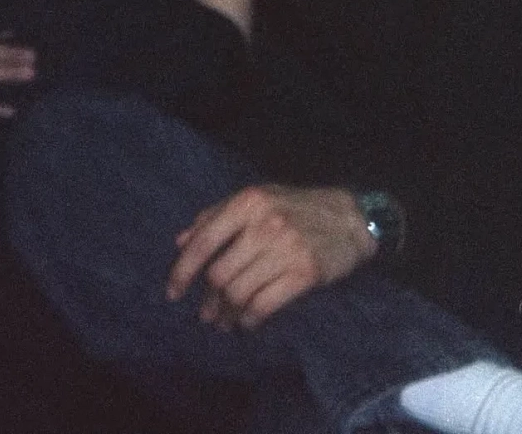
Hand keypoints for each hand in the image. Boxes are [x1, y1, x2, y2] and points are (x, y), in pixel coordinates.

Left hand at [166, 184, 377, 329]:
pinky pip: (264, 305)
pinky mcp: (304, 273)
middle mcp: (264, 224)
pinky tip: (246, 322)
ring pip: (240, 293)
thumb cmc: (295, 207)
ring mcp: (286, 249)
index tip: (172, 292)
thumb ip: (216, 215)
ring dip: (226, 314)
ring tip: (223, 321)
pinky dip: (249, 320)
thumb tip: (180, 241)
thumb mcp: (256, 199)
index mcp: (248, 202)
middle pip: (220, 274)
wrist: (349, 218)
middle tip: (206, 313)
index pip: (204, 241)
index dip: (183, 270)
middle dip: (208, 300)